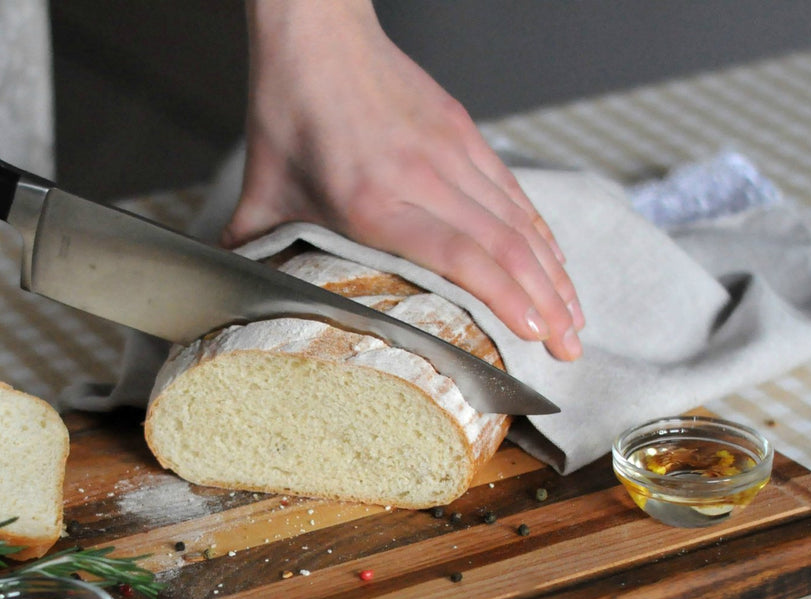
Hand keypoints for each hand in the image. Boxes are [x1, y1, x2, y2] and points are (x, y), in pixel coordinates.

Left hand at [229, 0, 583, 359]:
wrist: (318, 36)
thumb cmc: (290, 112)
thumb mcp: (262, 192)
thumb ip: (255, 252)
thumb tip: (237, 298)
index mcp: (374, 200)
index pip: (458, 256)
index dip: (502, 298)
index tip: (529, 335)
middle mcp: (424, 177)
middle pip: (504, 247)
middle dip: (545, 305)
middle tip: (569, 350)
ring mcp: (452, 152)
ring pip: (519, 221)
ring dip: (553, 274)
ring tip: (573, 319)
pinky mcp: (465, 134)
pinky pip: (514, 194)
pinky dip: (541, 235)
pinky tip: (555, 265)